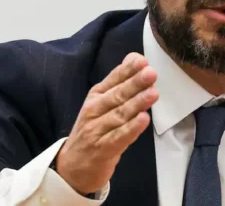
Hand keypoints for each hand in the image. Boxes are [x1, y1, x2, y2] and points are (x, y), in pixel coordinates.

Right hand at [55, 52, 158, 194]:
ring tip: (153, 93)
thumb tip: (135, 57)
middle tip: (151, 73)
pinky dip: (132, 128)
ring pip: (119, 115)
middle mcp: (94, 110)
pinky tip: (144, 120)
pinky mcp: (103, 150)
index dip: (127, 70)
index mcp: (96, 96)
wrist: (71, 167)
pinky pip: (119, 137)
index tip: (142, 61)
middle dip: (135, 83)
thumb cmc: (93, 130)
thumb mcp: (102, 103)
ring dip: (137, 104)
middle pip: (117, 95)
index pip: (113, 79)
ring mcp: (97, 131)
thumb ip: (119, 82)